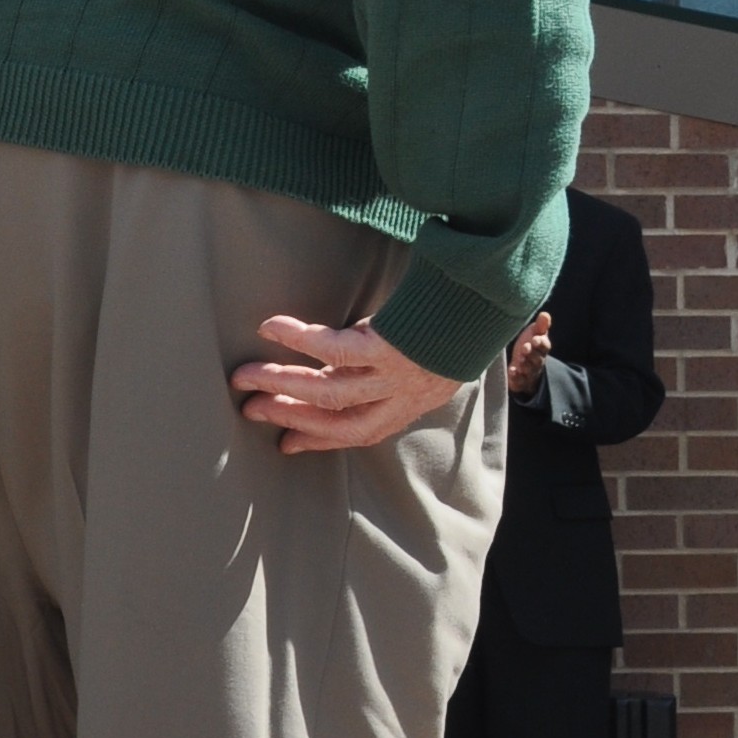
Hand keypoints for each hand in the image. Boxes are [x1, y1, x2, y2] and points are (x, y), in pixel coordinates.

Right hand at [231, 315, 460, 452]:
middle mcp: (402, 397)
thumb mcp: (432, 359)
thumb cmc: (458, 321)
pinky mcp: (387, 347)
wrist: (492, 294)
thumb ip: (395, 370)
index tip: (286, 443)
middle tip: (249, 408)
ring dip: (281, 384)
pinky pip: (331, 349)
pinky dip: (298, 340)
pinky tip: (272, 328)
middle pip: (336, 417)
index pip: (358, 432)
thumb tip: (348, 365)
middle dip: (289, 414)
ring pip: (327, 391)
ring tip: (246, 375)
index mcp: (410, 402)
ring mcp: (394, 375)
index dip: (320, 439)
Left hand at [506, 310, 552, 399]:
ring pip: (529, 370)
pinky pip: (520, 382)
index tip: (535, 339)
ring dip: (525, 365)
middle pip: (537, 359)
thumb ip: (540, 326)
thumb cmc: (528, 346)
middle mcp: (537, 361)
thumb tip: (545, 314)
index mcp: (541, 349)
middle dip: (531, 354)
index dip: (541, 343)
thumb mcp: (534, 333)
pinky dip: (516, 378)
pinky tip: (512, 371)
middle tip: (525, 348)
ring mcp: (529, 373)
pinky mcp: (520, 382)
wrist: (521, 366)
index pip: (545, 346)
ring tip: (519, 360)